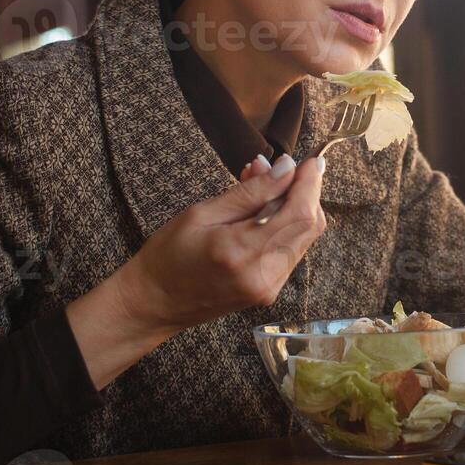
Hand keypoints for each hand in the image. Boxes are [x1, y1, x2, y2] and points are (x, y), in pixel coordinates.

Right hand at [113, 151, 326, 333]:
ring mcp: (269, 287)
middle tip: (279, 168)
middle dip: (304, 192)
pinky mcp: (268, 291)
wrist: (153, 304)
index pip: (299, 214)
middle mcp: (263, 274)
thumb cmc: (168, 255)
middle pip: (309, 226)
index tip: (311, 160)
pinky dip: (285, 226)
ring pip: (303, 238)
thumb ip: (249, 192)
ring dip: (294, 207)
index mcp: (243, 252)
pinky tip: (262, 211)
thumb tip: (286, 168)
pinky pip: (290, 251)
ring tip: (263, 184)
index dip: (310, 184)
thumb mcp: (202, 213)